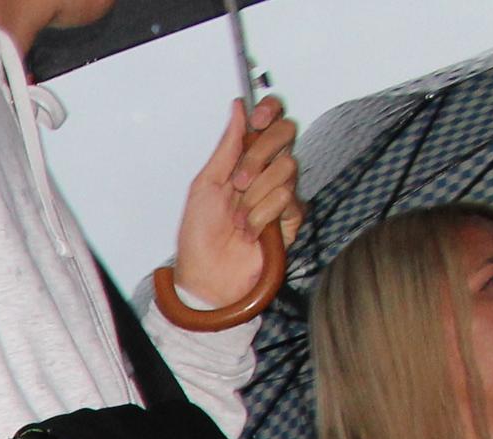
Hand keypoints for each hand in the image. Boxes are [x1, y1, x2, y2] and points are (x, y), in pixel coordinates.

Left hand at [173, 97, 299, 313]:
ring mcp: (282, 192)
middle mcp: (267, 170)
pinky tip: (249, 232)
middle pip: (286, 134)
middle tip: (237, 182)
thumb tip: (239, 108)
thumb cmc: (200, 236)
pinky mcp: (292, 217)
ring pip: (286, 168)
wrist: (208, 276)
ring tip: (237, 218)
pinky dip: (261, 216)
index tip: (257, 119)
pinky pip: (287, 199)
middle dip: (258, 156)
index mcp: (245, 159)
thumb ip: (227, 146)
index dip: (270, 110)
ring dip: (254, 196)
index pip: (271, 121)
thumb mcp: (205, 184)